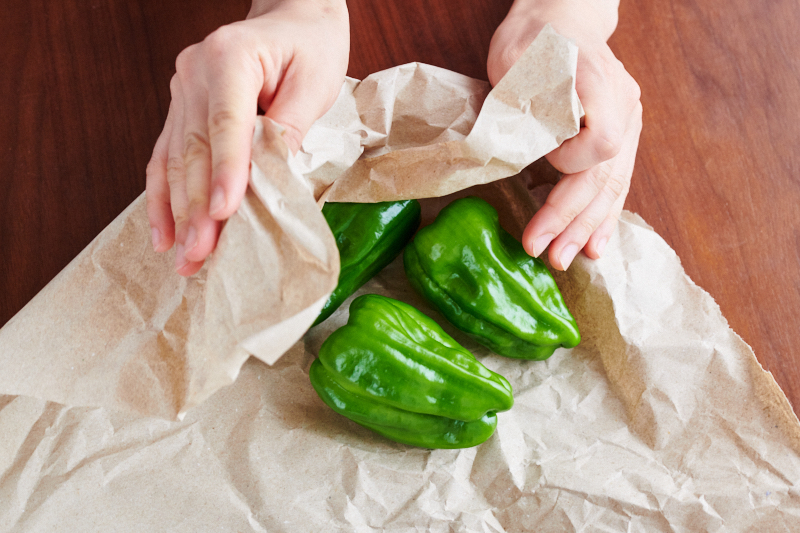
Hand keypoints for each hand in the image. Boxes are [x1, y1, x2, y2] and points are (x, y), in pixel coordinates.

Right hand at [146, 0, 348, 275]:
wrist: (290, 19)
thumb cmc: (309, 48)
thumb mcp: (315, 83)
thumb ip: (289, 129)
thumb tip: (268, 181)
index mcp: (230, 57)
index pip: (226, 123)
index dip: (226, 172)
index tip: (224, 215)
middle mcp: (195, 72)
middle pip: (194, 149)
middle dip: (197, 208)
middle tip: (199, 254)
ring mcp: (182, 90)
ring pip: (175, 159)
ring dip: (178, 213)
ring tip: (184, 258)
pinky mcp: (181, 108)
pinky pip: (166, 157)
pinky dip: (164, 197)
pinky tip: (163, 232)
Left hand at [488, 0, 641, 269]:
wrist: (558, 22)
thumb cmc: (531, 40)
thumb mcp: (514, 59)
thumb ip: (525, 101)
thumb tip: (531, 151)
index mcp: (601, 83)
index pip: (602, 142)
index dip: (573, 162)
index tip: (542, 164)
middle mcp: (625, 105)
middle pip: (607, 173)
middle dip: (575, 218)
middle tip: (550, 255)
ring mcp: (627, 122)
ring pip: (613, 184)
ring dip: (589, 226)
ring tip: (569, 258)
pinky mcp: (619, 137)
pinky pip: (614, 181)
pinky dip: (601, 215)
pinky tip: (595, 244)